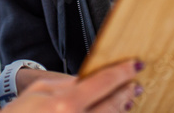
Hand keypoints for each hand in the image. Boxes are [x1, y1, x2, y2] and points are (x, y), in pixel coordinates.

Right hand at [6, 59, 143, 112]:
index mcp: (65, 104)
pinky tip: (111, 111)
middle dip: (126, 94)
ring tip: (127, 102)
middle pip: (112, 106)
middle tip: (136, 87)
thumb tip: (85, 81)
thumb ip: (65, 84)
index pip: (102, 83)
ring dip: (120, 110)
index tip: (136, 65)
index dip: (122, 73)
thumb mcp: (38, 92)